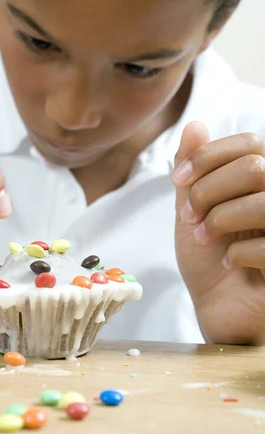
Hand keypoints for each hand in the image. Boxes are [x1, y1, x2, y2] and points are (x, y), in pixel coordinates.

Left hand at [173, 121, 264, 344]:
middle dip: (208, 190)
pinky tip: (228, 262)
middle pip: (254, 166)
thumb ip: (195, 171)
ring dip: (220, 219)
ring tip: (203, 237)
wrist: (217, 307)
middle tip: (189, 216)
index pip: (248, 143)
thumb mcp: (192, 209)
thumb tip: (195, 125)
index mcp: (260, 181)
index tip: (177, 180)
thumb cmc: (208, 257)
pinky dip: (237, 252)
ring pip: (264, 200)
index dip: (208, 156)